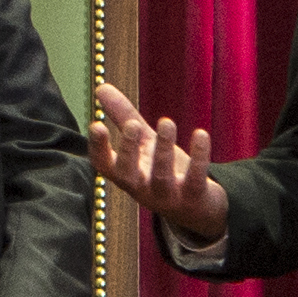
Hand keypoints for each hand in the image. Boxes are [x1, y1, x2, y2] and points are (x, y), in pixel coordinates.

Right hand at [87, 78, 232, 241]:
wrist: (196, 208)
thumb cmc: (163, 171)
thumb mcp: (144, 144)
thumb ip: (124, 117)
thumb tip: (101, 87)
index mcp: (126, 174)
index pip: (103, 165)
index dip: (98, 148)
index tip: (96, 125)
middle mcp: (142, 188)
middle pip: (127, 174)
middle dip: (128, 150)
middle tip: (132, 125)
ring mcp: (167, 195)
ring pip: (161, 176)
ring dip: (163, 149)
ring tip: (167, 122)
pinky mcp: (193, 196)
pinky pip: (195, 178)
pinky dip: (199, 157)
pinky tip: (200, 134)